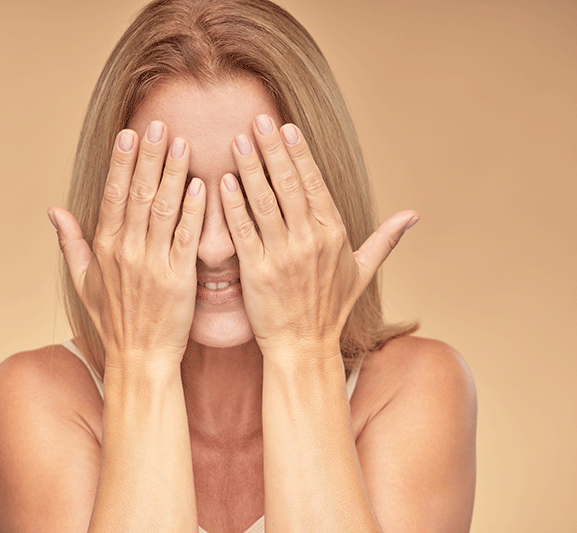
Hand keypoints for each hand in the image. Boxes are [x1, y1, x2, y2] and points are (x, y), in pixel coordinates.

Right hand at [48, 122, 205, 368]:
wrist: (139, 358)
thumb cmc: (113, 319)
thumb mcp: (83, 282)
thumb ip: (70, 243)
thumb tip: (53, 210)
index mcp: (105, 248)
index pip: (113, 195)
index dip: (122, 163)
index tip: (130, 133)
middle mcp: (126, 252)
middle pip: (138, 194)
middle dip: (150, 157)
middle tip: (161, 125)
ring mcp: (152, 264)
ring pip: (163, 209)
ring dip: (173, 174)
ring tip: (183, 143)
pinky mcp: (179, 278)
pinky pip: (186, 237)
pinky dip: (194, 210)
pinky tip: (203, 184)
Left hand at [220, 114, 418, 358]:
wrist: (303, 347)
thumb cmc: (331, 308)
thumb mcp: (363, 272)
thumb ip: (385, 239)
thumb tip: (414, 215)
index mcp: (333, 234)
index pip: (314, 183)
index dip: (299, 153)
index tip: (286, 127)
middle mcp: (310, 241)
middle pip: (288, 184)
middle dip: (272, 149)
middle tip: (257, 119)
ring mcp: (282, 256)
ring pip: (264, 202)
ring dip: (250, 168)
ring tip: (237, 140)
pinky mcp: (256, 272)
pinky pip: (243, 231)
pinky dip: (233, 205)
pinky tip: (222, 181)